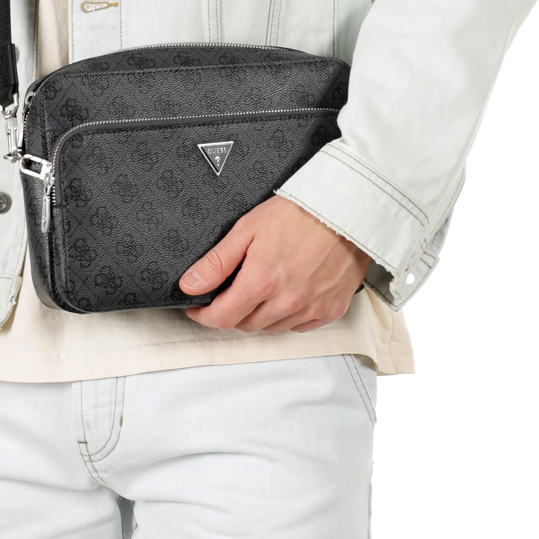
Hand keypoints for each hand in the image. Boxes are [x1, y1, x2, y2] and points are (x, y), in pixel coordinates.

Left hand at [179, 195, 370, 332]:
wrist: (348, 209)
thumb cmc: (299, 212)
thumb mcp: (248, 229)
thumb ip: (217, 262)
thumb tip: (189, 285)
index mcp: (261, 282)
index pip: (222, 318)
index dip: (204, 315)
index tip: (198, 307)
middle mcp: (286, 302)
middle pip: (245, 325)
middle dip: (231, 313)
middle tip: (228, 293)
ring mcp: (311, 309)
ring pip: (271, 328)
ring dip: (258, 316)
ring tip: (259, 290)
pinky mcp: (331, 310)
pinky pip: (299, 327)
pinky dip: (286, 317)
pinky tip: (285, 295)